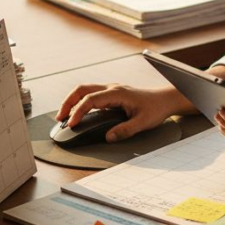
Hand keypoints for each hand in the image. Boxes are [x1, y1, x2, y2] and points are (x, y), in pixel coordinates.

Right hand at [56, 83, 193, 142]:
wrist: (165, 99)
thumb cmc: (156, 109)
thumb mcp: (142, 122)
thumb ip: (125, 130)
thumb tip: (108, 137)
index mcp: (117, 93)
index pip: (91, 100)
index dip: (78, 111)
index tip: (71, 124)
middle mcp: (112, 88)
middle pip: (82, 89)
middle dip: (68, 102)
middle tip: (60, 118)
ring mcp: (111, 89)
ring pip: (85, 90)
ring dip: (72, 101)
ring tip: (64, 117)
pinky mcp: (112, 93)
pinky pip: (91, 94)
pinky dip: (80, 102)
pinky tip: (78, 113)